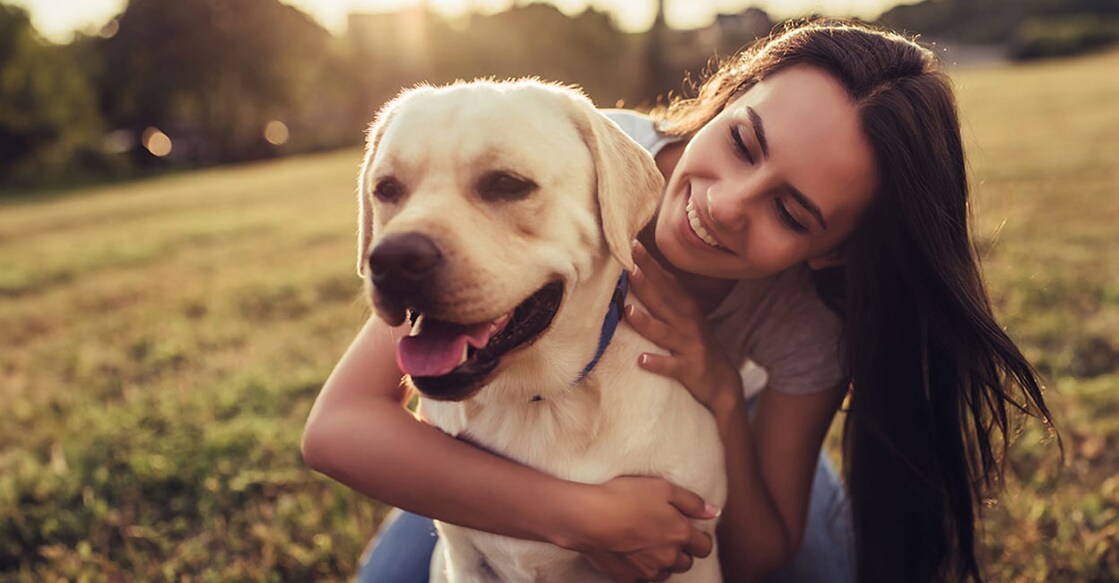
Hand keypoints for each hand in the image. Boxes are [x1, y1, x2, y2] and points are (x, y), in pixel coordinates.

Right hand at [575, 476, 717, 580]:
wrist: (589, 517)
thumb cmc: (625, 497)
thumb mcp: (663, 488)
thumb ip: (692, 502)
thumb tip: (715, 512)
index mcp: (680, 534)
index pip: (704, 547)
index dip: (700, 539)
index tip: (692, 531)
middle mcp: (668, 557)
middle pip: (686, 563)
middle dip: (682, 551)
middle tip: (667, 535)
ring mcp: (648, 570)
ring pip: (666, 573)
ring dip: (663, 562)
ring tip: (649, 545)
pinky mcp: (627, 577)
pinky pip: (642, 578)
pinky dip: (642, 569)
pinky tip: (632, 555)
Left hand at [625, 241, 743, 411]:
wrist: (722, 382)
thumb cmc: (695, 344)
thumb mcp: (684, 317)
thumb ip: (665, 295)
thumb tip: (641, 270)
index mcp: (684, 307)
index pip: (664, 281)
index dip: (649, 264)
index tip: (631, 245)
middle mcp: (687, 323)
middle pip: (663, 301)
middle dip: (645, 283)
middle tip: (628, 267)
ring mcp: (689, 346)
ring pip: (665, 332)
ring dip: (646, 322)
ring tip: (628, 311)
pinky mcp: (690, 369)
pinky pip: (672, 366)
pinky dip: (658, 363)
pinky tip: (642, 360)